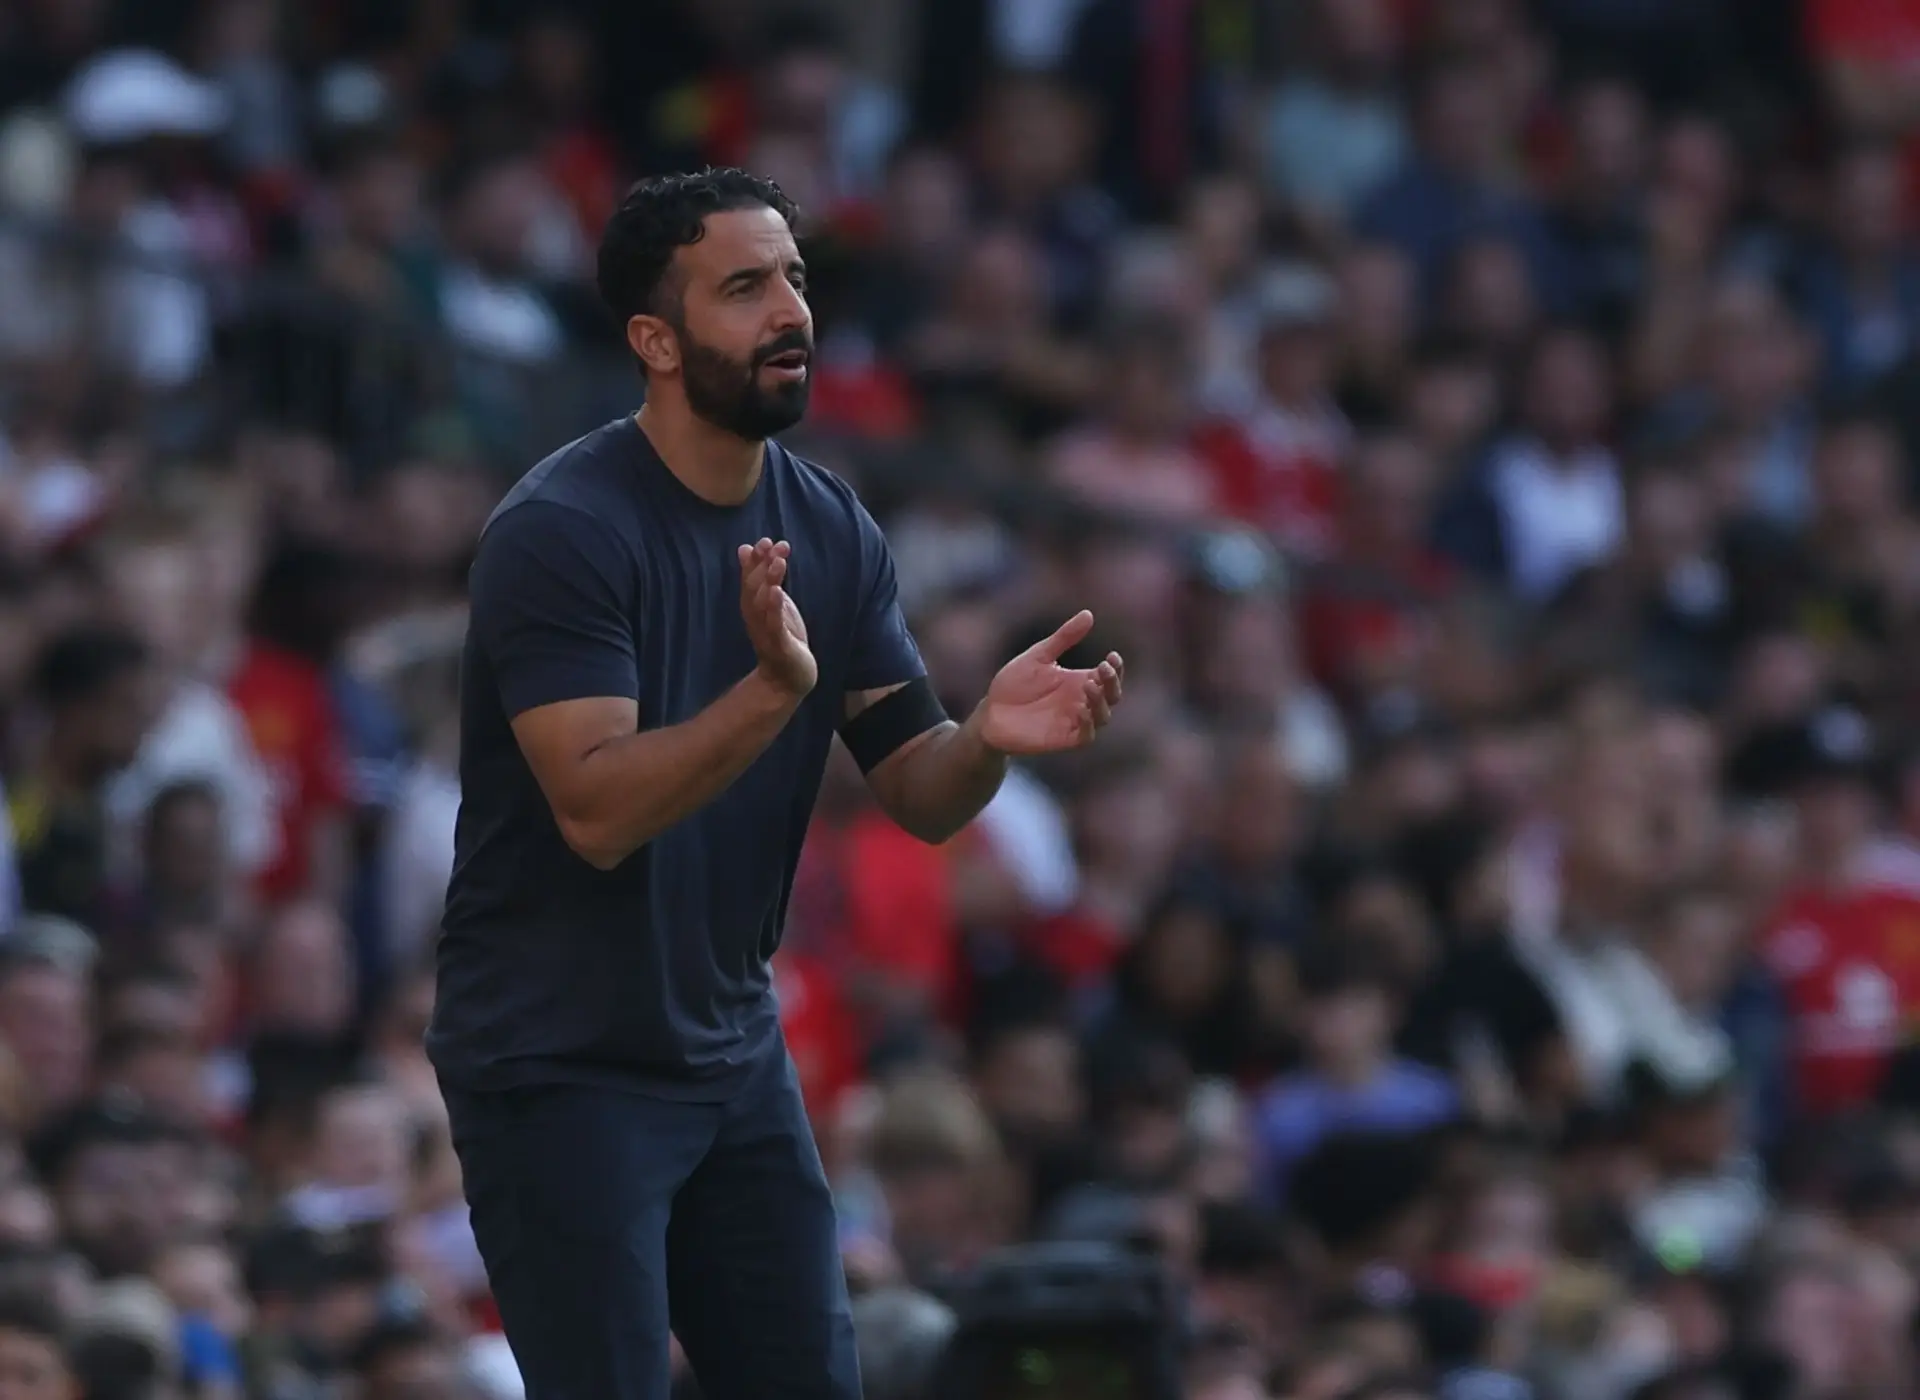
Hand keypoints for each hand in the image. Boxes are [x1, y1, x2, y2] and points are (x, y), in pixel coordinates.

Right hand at [739, 538, 816, 697]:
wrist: (788, 679)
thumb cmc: (782, 637)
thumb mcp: (773, 603)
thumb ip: (762, 578)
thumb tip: (746, 547)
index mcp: (753, 606)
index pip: (749, 579)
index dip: (755, 560)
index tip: (763, 541)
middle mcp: (755, 618)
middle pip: (753, 588)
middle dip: (762, 565)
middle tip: (772, 545)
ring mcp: (766, 632)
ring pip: (762, 604)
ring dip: (768, 581)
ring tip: (778, 562)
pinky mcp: (779, 646)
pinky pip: (774, 625)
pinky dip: (774, 608)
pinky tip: (777, 592)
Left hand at [977, 610, 1122, 754]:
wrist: (990, 713)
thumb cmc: (1014, 684)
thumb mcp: (1038, 656)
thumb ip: (1063, 638)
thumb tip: (1088, 614)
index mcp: (1079, 681)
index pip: (1108, 675)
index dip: (1116, 667)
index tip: (1112, 656)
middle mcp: (1081, 701)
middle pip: (1112, 695)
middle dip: (1113, 682)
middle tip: (1104, 668)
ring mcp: (1074, 721)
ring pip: (1103, 716)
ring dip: (1101, 701)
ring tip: (1089, 684)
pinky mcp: (1064, 738)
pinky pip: (1087, 735)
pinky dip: (1089, 723)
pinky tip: (1082, 709)